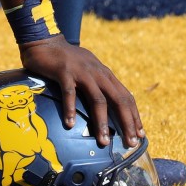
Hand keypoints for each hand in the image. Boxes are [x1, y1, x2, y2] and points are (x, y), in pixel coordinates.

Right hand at [19, 38, 143, 147]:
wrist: (45, 41)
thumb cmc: (67, 60)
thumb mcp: (89, 70)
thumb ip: (98, 85)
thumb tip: (108, 107)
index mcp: (105, 74)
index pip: (126, 97)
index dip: (134, 116)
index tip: (139, 135)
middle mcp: (97, 73)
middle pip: (118, 100)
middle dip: (127, 122)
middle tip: (130, 143)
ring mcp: (82, 72)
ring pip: (97, 100)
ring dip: (101, 122)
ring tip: (103, 141)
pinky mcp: (64, 72)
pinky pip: (69, 93)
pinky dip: (70, 109)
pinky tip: (69, 124)